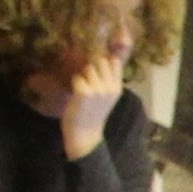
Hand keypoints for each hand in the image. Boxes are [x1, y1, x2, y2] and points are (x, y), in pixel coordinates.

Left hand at [43, 44, 129, 160]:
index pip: (114, 62)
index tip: (98, 68)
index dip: (104, 61)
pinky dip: (74, 84)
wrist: (85, 135)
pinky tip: (76, 96)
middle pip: (100, 61)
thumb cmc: (94, 114)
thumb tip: (109, 56)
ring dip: (82, 77)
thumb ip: (109, 78)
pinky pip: (77, 78)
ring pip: (87, 69)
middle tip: (88, 82)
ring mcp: (98, 90)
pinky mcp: (84, 93)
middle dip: (92, 68)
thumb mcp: (108, 96)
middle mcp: (110, 87)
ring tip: (82, 91)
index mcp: (117, 88)